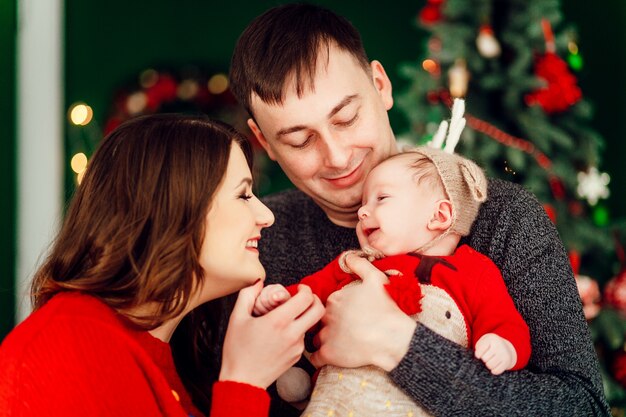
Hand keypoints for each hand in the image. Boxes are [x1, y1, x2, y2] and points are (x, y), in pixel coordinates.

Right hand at [220, 282, 324, 388]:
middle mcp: (292, 334)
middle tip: (304, 297)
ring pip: (310, 324)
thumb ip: (247, 295)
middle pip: (319, 310)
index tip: (299, 288)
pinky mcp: (297, 357)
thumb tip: (258, 283)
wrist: (243, 381)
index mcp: (278, 321)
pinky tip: (282, 332)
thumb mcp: (236, 318)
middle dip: (314, 299)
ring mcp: (297, 347)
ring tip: (286, 317)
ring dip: (304, 316)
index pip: (306, 298)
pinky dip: (297, 330)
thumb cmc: (237, 350)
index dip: (305, 289)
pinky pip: (303, 338)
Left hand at [310, 255, 416, 371]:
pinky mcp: (328, 354)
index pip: (327, 305)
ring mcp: (326, 335)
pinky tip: (329, 357)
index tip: (346, 316)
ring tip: (336, 345)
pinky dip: (320, 358)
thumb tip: (348, 257)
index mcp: (334, 299)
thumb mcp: (375, 278)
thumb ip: (359, 265)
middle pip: (320, 321)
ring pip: (316, 338)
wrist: (392, 337)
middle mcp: (326, 316)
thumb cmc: (386, 308)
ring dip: (323, 341)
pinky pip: (315, 358)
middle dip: (328, 325)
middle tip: (343, 331)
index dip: (336, 311)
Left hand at [474, 333, 516, 374]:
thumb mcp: (484, 340)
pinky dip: (494, 370)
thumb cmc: (491, 344)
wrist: (507, 347)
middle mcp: (498, 345)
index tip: (478, 355)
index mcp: (491, 339)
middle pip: (484, 359)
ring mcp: (504, 354)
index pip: (480, 350)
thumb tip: (478, 356)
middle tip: (486, 357)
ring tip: (490, 361)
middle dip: (483, 359)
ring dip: (488, 365)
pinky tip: (494, 366)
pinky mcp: (507, 361)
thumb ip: (478, 346)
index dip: (478, 354)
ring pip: (490, 365)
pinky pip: (496, 371)